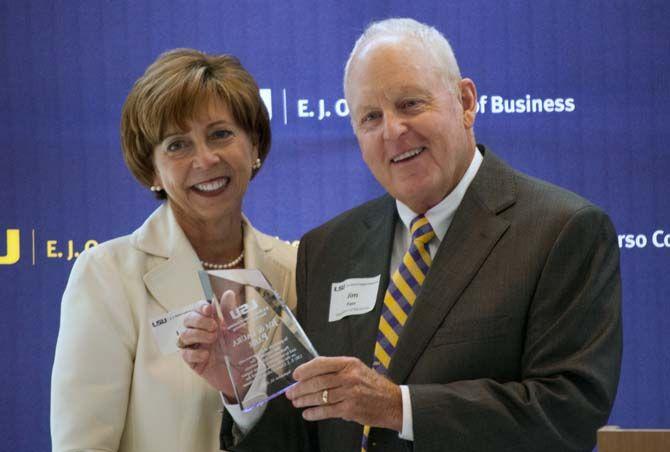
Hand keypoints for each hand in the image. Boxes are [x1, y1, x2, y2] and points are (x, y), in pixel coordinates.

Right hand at [179, 293, 254, 400]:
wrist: (244, 374)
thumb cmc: (242, 350)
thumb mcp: (239, 330)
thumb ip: (231, 313)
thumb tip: (227, 293)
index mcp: (213, 322)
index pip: (198, 308)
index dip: (200, 306)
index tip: (208, 309)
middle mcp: (202, 332)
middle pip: (188, 319)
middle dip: (199, 321)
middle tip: (214, 327)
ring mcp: (197, 346)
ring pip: (183, 335)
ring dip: (197, 335)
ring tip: (212, 339)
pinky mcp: (194, 362)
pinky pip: (185, 354)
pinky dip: (194, 353)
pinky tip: (206, 355)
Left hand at [285, 356, 402, 430]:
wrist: (393, 403)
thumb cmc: (373, 386)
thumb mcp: (358, 369)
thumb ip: (338, 370)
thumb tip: (312, 375)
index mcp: (349, 363)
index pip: (321, 363)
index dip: (305, 369)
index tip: (295, 375)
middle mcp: (349, 376)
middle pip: (317, 381)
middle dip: (300, 388)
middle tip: (291, 392)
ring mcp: (349, 393)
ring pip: (320, 397)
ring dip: (304, 400)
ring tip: (296, 402)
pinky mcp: (350, 409)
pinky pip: (327, 411)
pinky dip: (314, 413)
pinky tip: (307, 414)